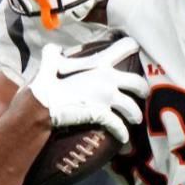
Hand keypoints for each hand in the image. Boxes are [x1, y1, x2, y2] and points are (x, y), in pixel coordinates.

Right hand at [26, 40, 147, 143]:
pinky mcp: (102, 115)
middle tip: (143, 94)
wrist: (41, 105)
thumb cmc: (45, 83)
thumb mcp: (49, 62)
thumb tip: (54, 49)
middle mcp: (107, 79)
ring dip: (136, 114)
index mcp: (98, 63)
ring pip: (132, 107)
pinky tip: (124, 137)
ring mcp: (106, 98)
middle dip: (143, 89)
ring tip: (135, 119)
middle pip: (137, 82)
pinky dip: (122, 133)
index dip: (131, 47)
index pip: (123, 48)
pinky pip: (118, 126)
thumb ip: (54, 54)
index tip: (136, 48)